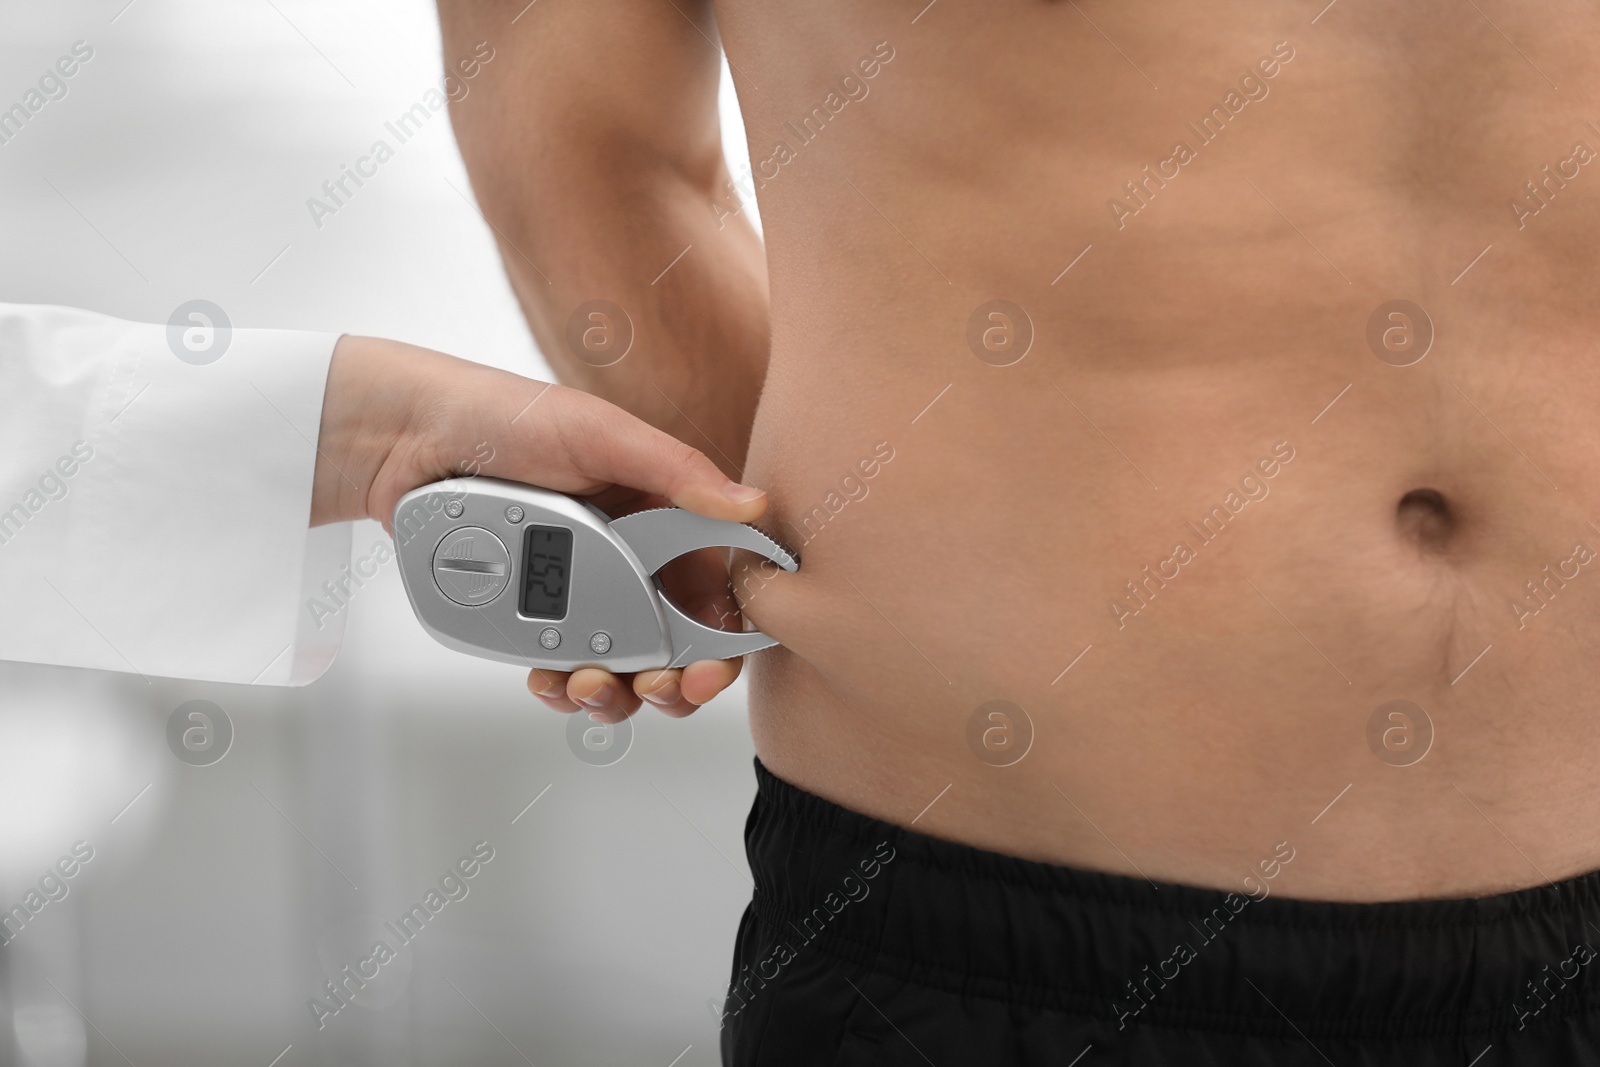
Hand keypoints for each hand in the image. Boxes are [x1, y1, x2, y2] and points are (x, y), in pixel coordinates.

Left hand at [312, 335, 766, 717]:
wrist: (404, 440)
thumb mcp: (599, 433)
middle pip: (678, 648)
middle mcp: (629, 562)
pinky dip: (566, 688)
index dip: (726, 641)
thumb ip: (676, 471)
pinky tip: (551, 679)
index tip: (709, 667)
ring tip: (589, 683)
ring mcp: (579, 595)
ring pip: (624, 670)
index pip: (716, 593)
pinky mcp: (532, 618)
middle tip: (656, 688)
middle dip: (676, 683)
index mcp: (661, 520)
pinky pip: (564, 670)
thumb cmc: (504, 415)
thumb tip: (752, 505)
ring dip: (620, 695)